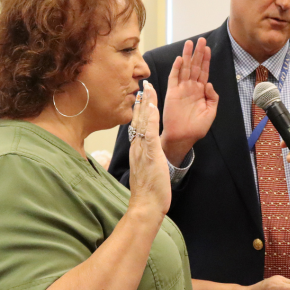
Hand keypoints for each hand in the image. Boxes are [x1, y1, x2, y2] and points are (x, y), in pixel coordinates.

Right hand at [128, 81, 170, 216]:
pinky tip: (152, 106)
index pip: (138, 125)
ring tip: (148, 87)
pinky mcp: (149, 153)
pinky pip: (150, 132)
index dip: (140, 110)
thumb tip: (146, 155)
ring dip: (145, 103)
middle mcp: (137, 147)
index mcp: (137, 150)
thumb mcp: (146, 170)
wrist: (145, 205)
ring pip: (142, 122)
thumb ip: (145, 159)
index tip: (142, 96)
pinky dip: (150, 118)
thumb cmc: (149, 191)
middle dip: (142, 101)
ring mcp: (141, 149)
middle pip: (138, 119)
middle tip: (144, 84)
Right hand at [160, 38, 218, 165]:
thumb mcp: (211, 112)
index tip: (208, 48)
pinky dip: (177, 68)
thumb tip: (209, 84)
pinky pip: (174, 78)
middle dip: (198, 53)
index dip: (206, 60)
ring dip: (187, 56)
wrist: (183, 137)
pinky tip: (180, 59)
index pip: (204, 72)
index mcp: (200, 91)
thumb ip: (213, 98)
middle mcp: (191, 87)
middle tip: (201, 40)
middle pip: (195, 66)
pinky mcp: (172, 93)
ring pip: (185, 69)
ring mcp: (181, 89)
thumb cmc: (197, 127)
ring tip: (190, 43)